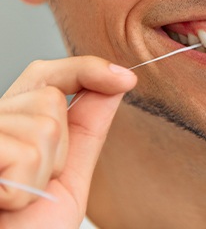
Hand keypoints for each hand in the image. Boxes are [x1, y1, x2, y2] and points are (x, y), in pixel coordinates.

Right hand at [0, 57, 136, 228]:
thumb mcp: (69, 174)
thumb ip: (88, 126)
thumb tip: (115, 81)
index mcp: (15, 122)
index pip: (50, 75)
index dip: (88, 70)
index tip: (127, 78)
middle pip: (49, 98)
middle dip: (59, 148)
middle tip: (35, 184)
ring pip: (42, 127)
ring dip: (41, 175)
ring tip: (16, 198)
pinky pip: (24, 154)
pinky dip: (22, 189)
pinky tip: (4, 202)